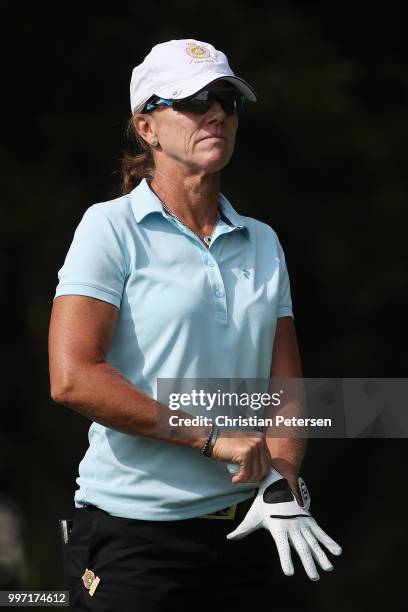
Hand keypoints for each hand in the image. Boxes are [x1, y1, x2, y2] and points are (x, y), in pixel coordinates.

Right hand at [211, 433, 271, 482]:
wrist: (213, 440)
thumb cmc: (227, 445)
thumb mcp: (246, 447)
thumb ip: (256, 455)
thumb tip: (262, 473)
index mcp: (261, 439)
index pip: (268, 462)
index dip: (260, 473)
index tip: (251, 477)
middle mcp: (260, 442)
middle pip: (264, 468)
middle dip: (254, 478)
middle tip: (244, 480)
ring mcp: (253, 447)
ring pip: (256, 473)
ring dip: (247, 480)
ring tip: (238, 479)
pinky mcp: (246, 454)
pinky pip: (247, 473)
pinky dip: (241, 479)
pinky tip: (235, 479)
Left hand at [226, 468, 341, 580]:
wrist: (277, 483)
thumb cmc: (263, 502)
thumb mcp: (252, 515)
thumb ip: (243, 529)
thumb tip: (230, 538)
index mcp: (278, 528)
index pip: (282, 546)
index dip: (285, 559)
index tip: (289, 572)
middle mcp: (292, 527)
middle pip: (301, 547)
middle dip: (308, 563)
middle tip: (313, 577)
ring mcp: (302, 523)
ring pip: (313, 541)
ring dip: (321, 555)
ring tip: (328, 569)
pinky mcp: (308, 520)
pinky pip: (320, 532)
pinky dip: (329, 541)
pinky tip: (337, 552)